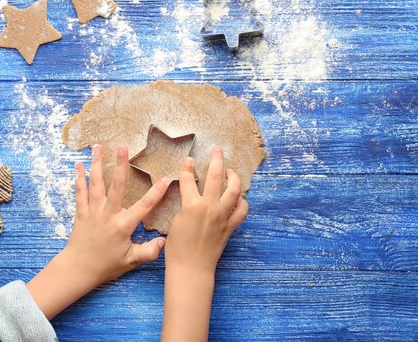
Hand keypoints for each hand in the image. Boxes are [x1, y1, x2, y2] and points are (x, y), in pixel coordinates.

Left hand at [27, 144, 168, 318]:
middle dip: (121, 165)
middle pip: (116, 186)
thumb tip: (165, 241)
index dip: (156, 192)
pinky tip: (78, 164)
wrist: (78, 269)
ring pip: (96, 183)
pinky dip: (79, 177)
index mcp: (123, 225)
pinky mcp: (81, 212)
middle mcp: (108, 214)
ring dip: (97, 164)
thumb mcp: (131, 261)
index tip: (166, 178)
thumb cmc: (106, 265)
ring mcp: (93, 211)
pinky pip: (80, 191)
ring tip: (98, 146)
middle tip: (124, 147)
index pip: (144, 205)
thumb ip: (149, 251)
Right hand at [161, 147, 247, 341]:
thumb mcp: (175, 221)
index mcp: (192, 205)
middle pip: (216, 176)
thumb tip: (190, 195)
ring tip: (231, 171)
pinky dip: (242, 202)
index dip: (187, 168)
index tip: (188, 160)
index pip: (189, 180)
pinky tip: (238, 198)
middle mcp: (210, 207)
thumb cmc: (178, 248)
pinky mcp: (230, 226)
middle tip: (217, 150)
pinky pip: (242, 210)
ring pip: (234, 190)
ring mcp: (222, 216)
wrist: (191, 268)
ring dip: (233, 177)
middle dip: (217, 160)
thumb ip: (185, 205)